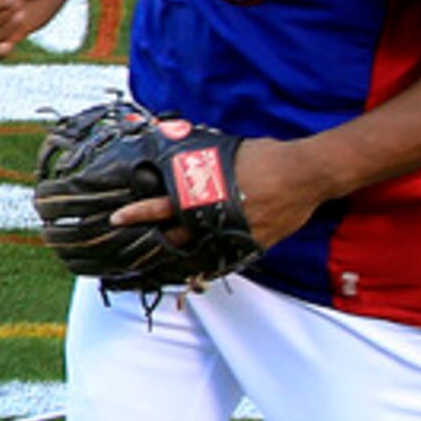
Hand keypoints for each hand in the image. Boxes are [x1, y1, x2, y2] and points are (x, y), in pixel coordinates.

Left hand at [110, 135, 327, 250]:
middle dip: (156, 243)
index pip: (162, 207)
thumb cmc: (266, 158)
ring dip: (181, 256)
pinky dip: (212, 261)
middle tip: (133, 250)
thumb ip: (203, 162)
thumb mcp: (227, 154)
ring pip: (198, 253)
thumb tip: (186, 157)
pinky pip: (226, 258)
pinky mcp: (252, 245)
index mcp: (204, 193)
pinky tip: (200, 266)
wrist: (303, 174)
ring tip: (162, 262)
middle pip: (176, 237)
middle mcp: (213, 218)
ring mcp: (232, 234)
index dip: (138, 214)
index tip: (117, 218)